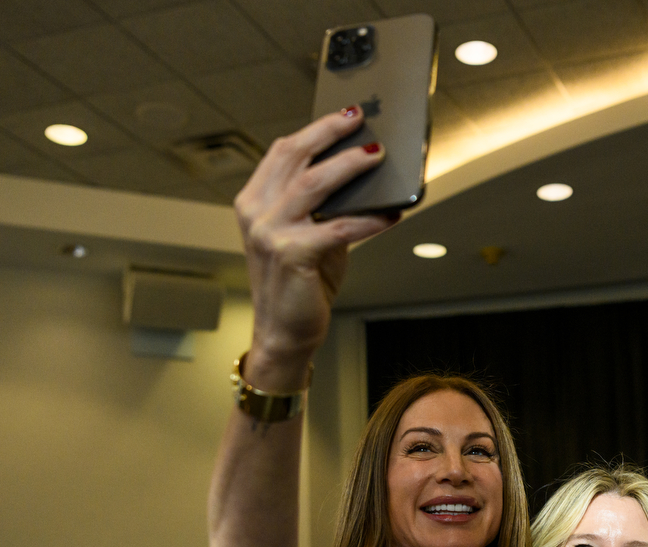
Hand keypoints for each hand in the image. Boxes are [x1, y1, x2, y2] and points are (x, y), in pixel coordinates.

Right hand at [233, 107, 394, 387]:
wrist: (285, 332)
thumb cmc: (300, 283)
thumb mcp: (308, 236)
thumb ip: (326, 208)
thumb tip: (366, 179)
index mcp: (254, 201)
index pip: (283, 152)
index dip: (315, 129)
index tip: (346, 114)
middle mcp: (256, 212)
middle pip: (295, 156)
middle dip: (331, 133)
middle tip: (363, 122)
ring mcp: (269, 232)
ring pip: (314, 184)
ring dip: (350, 166)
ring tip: (378, 155)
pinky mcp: (291, 254)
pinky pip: (339, 228)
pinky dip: (369, 220)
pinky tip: (392, 215)